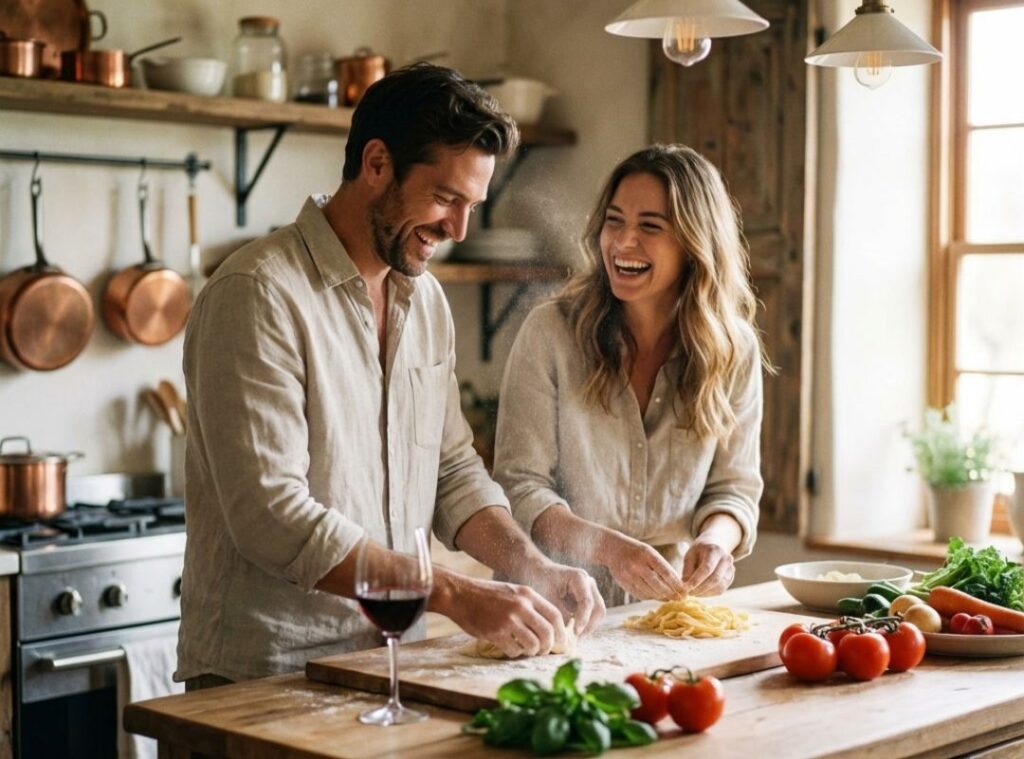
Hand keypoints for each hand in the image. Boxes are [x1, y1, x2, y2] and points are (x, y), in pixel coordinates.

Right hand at [442, 577, 566, 657]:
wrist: (459, 594)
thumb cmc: (487, 595)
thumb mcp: (513, 591)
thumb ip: (530, 605)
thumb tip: (548, 627)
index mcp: (528, 595)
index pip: (555, 615)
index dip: (561, 632)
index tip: (561, 642)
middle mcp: (521, 606)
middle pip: (547, 633)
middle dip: (548, 646)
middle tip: (543, 651)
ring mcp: (508, 620)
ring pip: (533, 644)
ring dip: (531, 651)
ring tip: (525, 649)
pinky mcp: (495, 632)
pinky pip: (514, 650)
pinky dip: (515, 653)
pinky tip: (510, 648)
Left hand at [528, 563, 605, 635]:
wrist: (536, 572)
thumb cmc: (539, 581)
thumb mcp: (546, 598)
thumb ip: (559, 615)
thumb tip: (570, 636)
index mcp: (579, 577)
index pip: (587, 602)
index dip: (583, 619)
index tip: (575, 633)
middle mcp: (588, 582)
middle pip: (598, 608)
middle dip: (589, 625)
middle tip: (576, 639)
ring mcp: (590, 590)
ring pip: (598, 612)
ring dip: (588, 626)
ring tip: (574, 638)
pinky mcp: (587, 598)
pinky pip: (592, 614)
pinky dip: (585, 624)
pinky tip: (573, 633)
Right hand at [598, 531, 687, 601]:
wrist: (612, 549)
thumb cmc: (636, 551)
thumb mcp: (650, 552)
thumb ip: (662, 566)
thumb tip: (677, 584)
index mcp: (647, 555)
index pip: (666, 572)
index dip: (676, 584)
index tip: (685, 591)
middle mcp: (637, 566)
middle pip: (658, 585)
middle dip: (671, 594)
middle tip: (680, 598)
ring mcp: (629, 576)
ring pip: (650, 592)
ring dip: (662, 597)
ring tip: (670, 598)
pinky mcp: (624, 584)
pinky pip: (641, 595)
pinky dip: (650, 597)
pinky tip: (656, 596)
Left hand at [680, 538, 734, 595]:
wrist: (714, 545)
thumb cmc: (699, 551)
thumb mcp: (690, 555)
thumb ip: (687, 569)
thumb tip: (685, 586)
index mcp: (714, 550)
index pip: (707, 568)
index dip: (696, 580)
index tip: (685, 588)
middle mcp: (726, 559)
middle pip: (715, 579)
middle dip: (700, 589)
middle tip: (689, 593)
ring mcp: (731, 568)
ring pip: (719, 586)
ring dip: (705, 593)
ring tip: (693, 592)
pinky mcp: (731, 577)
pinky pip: (721, 589)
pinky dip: (710, 593)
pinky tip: (701, 592)